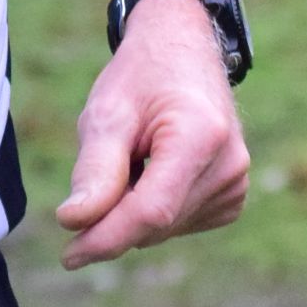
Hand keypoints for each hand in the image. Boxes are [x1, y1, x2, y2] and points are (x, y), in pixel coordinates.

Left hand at [54, 0, 250, 268]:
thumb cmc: (141, 77)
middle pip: (155, 223)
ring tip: (135, 156)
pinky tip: (152, 170)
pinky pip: (178, 224)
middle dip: (113, 217)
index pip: (151, 211)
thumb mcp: (107, 112)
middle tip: (99, 172)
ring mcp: (236, 183)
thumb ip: (95, 171)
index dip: (107, 237)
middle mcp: (229, 165)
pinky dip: (154, 209)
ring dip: (133, 210)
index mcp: (202, 136)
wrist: (182, 51)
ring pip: (164, 230)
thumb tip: (75, 224)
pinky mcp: (232, 196)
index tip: (70, 255)